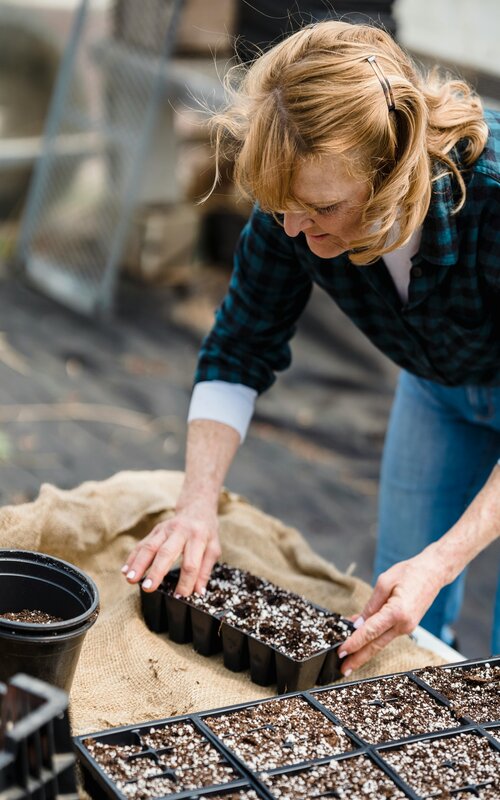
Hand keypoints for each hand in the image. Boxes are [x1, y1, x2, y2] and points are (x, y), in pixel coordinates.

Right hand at [121, 504, 220, 595]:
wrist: (197, 509)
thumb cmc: (206, 533)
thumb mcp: (213, 549)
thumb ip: (205, 570)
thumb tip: (198, 593)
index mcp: (198, 538)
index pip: (191, 563)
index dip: (186, 581)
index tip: (180, 596)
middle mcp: (180, 532)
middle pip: (166, 552)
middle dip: (156, 571)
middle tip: (148, 587)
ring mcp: (165, 529)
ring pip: (150, 546)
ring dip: (139, 564)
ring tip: (131, 579)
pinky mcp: (155, 530)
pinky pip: (142, 544)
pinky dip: (133, 557)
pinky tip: (125, 570)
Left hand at [337, 548, 446, 675]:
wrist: (433, 573)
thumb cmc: (410, 572)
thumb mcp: (385, 582)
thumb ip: (371, 605)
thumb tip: (358, 623)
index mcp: (397, 612)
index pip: (370, 632)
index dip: (354, 643)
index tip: (341, 651)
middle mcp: (404, 624)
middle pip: (376, 645)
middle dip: (358, 658)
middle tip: (343, 668)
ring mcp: (407, 627)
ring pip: (381, 642)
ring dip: (364, 651)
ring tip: (348, 659)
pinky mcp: (407, 626)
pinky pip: (386, 634)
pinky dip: (373, 638)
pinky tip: (361, 640)